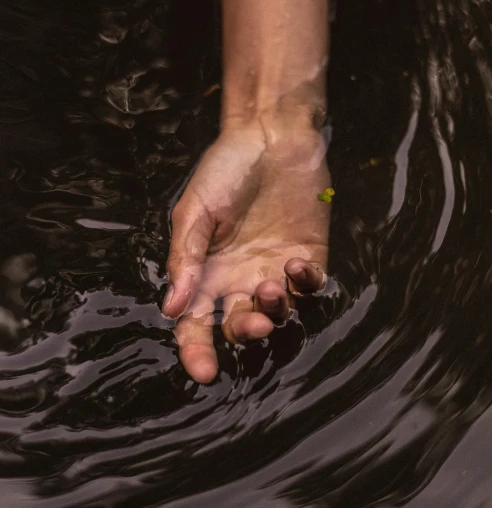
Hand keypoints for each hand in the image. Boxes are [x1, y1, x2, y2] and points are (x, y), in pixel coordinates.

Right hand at [162, 122, 330, 382]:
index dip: (196, 351)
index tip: (205, 372)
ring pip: (277, 314)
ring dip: (274, 311)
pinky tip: (295, 264)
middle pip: (237, 327)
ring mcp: (274, 270)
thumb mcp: (195, 212)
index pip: (195, 324)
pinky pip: (309, 288)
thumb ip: (186, 259)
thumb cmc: (225, 170)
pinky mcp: (307, 257)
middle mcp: (239, 279)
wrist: (271, 136)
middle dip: (244, 334)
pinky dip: (305, 285)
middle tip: (251, 324)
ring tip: (270, 286)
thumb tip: (172, 309)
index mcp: (205, 273)